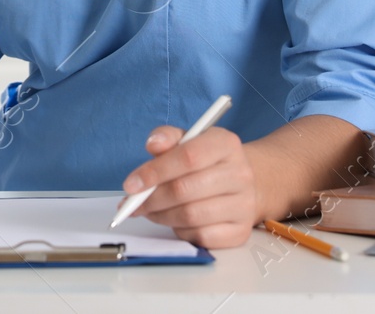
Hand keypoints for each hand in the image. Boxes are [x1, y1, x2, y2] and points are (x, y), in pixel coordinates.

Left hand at [119, 124, 260, 249]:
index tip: (131, 184)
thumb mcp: (188, 140)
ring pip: (190, 216)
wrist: (241, 183)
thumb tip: (153, 144)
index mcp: (226, 144)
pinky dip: (180, 231)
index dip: (155, 171)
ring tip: (151, 210)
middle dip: (151, 199)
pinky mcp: (240, 232)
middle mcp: (240, 174)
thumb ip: (167, 137)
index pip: (188, 157)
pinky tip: (175, 221)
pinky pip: (200, 237)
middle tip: (133, 203)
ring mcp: (244, 205)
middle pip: (185, 190)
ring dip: (161, 216)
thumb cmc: (207, 161)